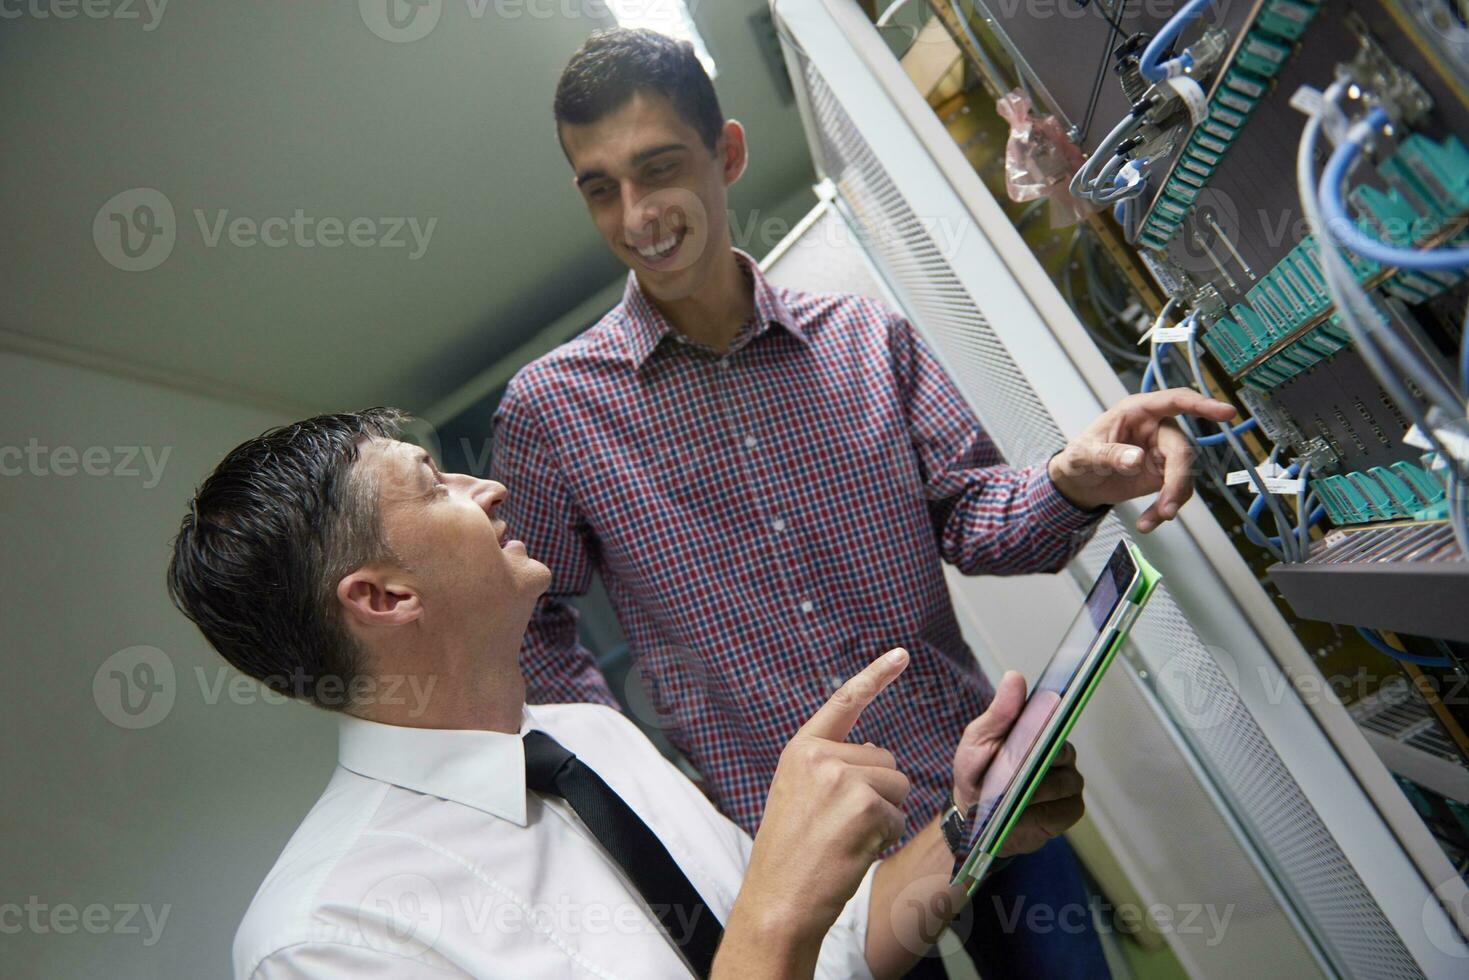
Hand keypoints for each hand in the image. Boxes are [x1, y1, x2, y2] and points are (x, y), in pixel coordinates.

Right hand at [737, 649, 912, 940]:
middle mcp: (820, 755)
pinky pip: (898, 816)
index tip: (901, 653)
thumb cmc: (790, 856)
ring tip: (844, 839)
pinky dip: (883, 838)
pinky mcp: (865, 805)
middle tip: (840, 827)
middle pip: (886, 759)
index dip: (875, 675)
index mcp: (801, 749)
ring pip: (897, 786)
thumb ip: (831, 766)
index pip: (844, 702)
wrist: (778, 901)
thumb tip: (877, 751)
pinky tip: (852, 851)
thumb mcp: (798, 795)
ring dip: (883, 816)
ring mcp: (843, 778)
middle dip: (878, 793)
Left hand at [950, 671, 1084, 856]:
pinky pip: (1062, 810)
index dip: (1050, 719)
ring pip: (1061, 783)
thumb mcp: (979, 738)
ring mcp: (1069, 782)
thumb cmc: (978, 772)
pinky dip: (1037, 815)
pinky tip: (1017, 816)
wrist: (976, 816)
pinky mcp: (1070, 810)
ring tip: (1005, 798)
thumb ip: (999, 712)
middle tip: (1009, 773)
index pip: (1055, 718)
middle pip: (1060, 753)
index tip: (1039, 724)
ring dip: (1031, 792)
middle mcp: (1061, 754)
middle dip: (1032, 763)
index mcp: (1042, 730)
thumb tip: (1015, 677)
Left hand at [1047, 388, 1237, 531]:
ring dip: (1172, 499)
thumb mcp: (1084, 455)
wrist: (1079, 483)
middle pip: (1182, 450)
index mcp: (1138, 411)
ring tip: (1153, 520)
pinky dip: (1165, 508)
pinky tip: (1149, 521)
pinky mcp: (1164, 474)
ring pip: (1183, 474)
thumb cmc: (1080, 457)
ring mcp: (1163, 452)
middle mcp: (1156, 429)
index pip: (1175, 401)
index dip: (1202, 404)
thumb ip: (1108, 455)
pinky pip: (1176, 491)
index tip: (1226, 413)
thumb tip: (1136, 459)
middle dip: (1178, 480)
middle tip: (1168, 508)